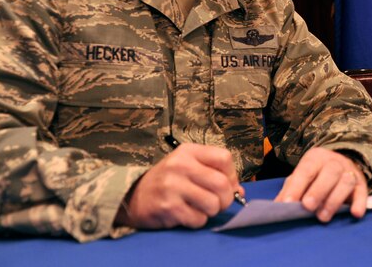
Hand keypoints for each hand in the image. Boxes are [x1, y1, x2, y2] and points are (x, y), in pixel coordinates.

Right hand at [116, 143, 242, 228]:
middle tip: (217, 203)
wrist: (132, 196)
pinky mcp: (168, 207)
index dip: (232, 175)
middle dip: (225, 199)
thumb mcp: (188, 168)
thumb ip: (214, 174)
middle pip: (222, 184)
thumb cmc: (167, 181)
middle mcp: (180, 165)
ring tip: (200, 208)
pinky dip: (197, 221)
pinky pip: (198, 219)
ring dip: (211, 211)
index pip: (224, 158)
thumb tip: (239, 191)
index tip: (227, 185)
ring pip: (213, 204)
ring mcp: (173, 186)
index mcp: (188, 151)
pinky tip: (186, 215)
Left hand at [275, 147, 367, 222]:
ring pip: (346, 182)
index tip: (288, 203)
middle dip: (318, 191)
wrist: (342, 164)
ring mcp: (350, 172)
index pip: (306, 170)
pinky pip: (362, 192)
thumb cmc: (316, 175)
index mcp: (316, 158)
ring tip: (323, 217)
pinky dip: (359, 203)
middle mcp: (334, 162)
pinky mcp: (361, 185)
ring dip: (334, 200)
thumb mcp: (301, 177)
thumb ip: (289, 190)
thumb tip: (276, 207)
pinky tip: (354, 213)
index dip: (297, 186)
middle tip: (308, 207)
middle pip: (329, 173)